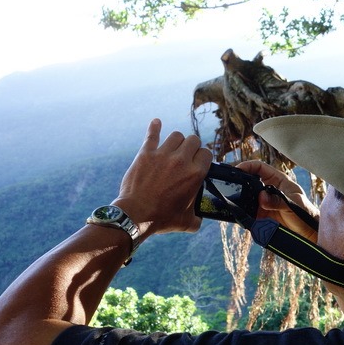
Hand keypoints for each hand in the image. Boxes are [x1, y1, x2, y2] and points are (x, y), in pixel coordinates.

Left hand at [113, 119, 211, 236]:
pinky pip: (152, 134)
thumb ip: (197, 217)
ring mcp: (163, 155)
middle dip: (192, 147)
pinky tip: (156, 123)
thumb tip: (200, 218)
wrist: (137, 214)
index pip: (206, 153)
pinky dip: (155, 127)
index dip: (203, 157)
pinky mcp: (146, 153)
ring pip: (176, 135)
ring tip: (174, 148)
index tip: (199, 162)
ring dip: (177, 141)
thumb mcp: (187, 222)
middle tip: (187, 156)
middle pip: (193, 140)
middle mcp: (182, 160)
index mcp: (195, 174)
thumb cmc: (163, 218)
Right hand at [236, 160, 319, 241]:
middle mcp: (267, 189)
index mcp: (277, 180)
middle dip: (240, 181)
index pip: (260, 168)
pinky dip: (242, 212)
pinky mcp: (259, 215)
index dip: (248, 166)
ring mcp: (262, 202)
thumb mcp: (294, 204)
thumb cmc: (305, 213)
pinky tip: (239, 214)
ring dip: (240, 198)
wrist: (307, 232)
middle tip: (230, 184)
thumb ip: (278, 200)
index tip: (238, 169)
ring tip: (234, 200)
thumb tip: (262, 197)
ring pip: (246, 196)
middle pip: (249, 181)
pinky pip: (247, 212)